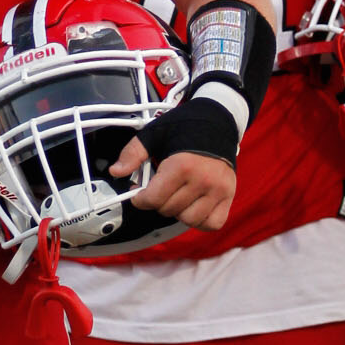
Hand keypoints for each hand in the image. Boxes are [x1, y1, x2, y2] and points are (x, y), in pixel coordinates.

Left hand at [111, 136, 236, 230]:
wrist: (218, 122)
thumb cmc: (185, 128)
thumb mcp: (154, 135)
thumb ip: (132, 153)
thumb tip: (116, 171)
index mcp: (181, 165)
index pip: (153, 199)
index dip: (140, 199)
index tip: (140, 193)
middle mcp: (202, 180)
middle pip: (168, 210)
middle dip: (158, 202)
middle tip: (161, 189)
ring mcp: (218, 190)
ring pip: (189, 220)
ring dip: (178, 212)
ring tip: (178, 196)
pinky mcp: (229, 196)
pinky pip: (212, 223)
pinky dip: (200, 220)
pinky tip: (193, 206)